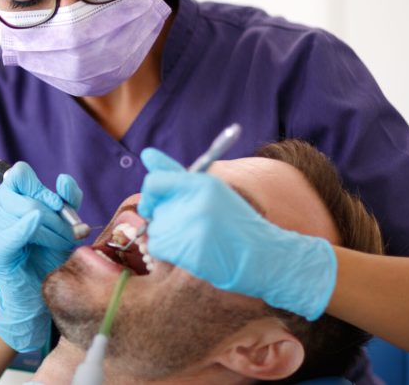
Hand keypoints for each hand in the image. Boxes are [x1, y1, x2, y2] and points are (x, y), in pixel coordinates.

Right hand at [0, 162, 82, 351]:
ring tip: (59, 245)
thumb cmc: (48, 255)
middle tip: (69, 235)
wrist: (40, 292)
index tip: (58, 207)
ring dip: (52, 231)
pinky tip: (34, 226)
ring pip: (27, 214)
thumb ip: (67, 200)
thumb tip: (63, 180)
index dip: (41, 188)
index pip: (20, 175)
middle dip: (55, 217)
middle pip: (28, 197)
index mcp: (9, 197)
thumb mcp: (63, 223)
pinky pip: (12, 233)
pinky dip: (25, 228)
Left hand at [136, 148, 336, 320]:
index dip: (150, 194)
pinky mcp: (188, 250)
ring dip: (168, 237)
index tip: (154, 203)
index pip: (154, 182)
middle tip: (193, 226)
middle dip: (165, 218)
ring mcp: (192, 227)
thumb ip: (176, 175)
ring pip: (155, 230)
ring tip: (196, 240)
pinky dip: (169, 252)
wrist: (263, 255)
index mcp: (202, 183)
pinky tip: (192, 252)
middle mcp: (195, 202)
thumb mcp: (211, 191)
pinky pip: (158, 248)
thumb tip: (146, 153)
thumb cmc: (234, 222)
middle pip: (153, 209)